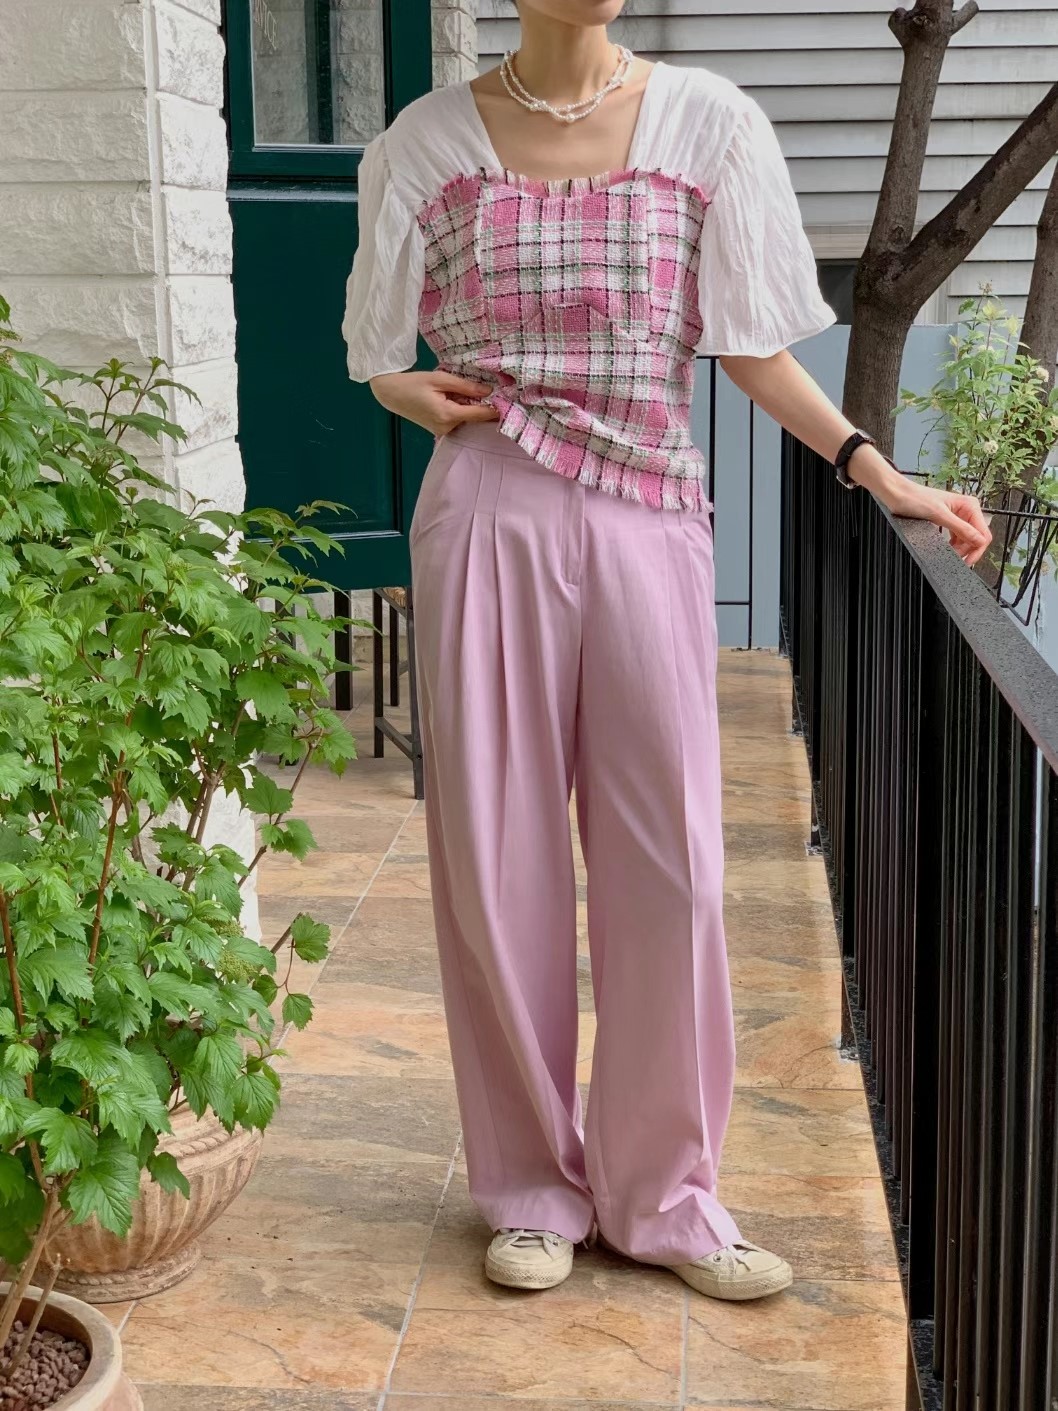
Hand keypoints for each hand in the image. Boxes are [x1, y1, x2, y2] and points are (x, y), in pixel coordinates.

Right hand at [368, 369, 499, 436]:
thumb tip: (489, 391)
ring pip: (466, 420)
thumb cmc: (414, 383)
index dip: (496, 408)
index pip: (480, 414)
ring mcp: (442, 432)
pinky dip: (462, 411)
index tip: (511, 401)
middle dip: (485, 406)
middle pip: (474, 418)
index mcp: (448, 415)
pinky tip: (462, 399)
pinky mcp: (439, 431)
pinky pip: (458, 421)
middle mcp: (447, 428)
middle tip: (498, 392)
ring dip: (472, 408)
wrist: (391, 393)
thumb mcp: (440, 379)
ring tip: (478, 393)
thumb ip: (465, 386)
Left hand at [870, 470, 991, 567]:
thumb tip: (978, 541)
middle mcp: (966, 510)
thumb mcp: (939, 515)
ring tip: (949, 554)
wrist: (897, 494)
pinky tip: (946, 549)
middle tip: (954, 559)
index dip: (977, 550)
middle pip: (976, 538)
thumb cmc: (915, 498)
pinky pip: (956, 537)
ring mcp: (957, 516)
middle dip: (966, 550)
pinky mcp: (947, 521)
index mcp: (969, 505)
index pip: (983, 534)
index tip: (967, 562)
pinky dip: (953, 545)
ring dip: (959, 549)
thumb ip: (961, 528)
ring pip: (966, 539)